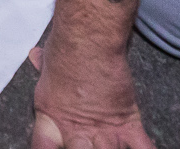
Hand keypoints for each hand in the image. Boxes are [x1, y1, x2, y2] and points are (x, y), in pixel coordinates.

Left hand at [30, 45, 155, 148]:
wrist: (88, 41)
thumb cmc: (64, 50)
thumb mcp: (46, 64)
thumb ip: (43, 69)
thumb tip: (36, 55)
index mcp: (51, 119)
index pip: (42, 147)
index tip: (57, 144)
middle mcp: (77, 132)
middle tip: (88, 140)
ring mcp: (104, 130)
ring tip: (109, 142)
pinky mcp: (128, 123)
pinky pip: (143, 147)